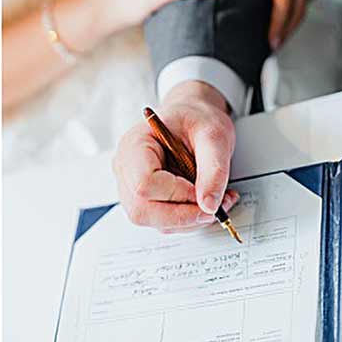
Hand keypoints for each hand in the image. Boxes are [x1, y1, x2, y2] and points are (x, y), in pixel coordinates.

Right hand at [112, 84, 240, 232]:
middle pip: (143, 210)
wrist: (194, 119)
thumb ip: (214, 170)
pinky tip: (203, 204)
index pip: (144, 183)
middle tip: (213, 208)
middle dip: (183, 216)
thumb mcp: (214, 136)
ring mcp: (133, 188)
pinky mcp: (146, 201)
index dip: (177, 195)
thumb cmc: (197, 119)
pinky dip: (188, 219)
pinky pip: (163, 222)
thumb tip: (209, 205)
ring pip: (154, 221)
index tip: (203, 192)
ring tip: (214, 202)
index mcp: (135, 145)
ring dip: (188, 220)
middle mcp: (127, 169)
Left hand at [245, 0, 319, 49]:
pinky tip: (286, 13)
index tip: (269, 42)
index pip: (283, 0)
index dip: (277, 23)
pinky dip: (295, 7)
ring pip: (301, 2)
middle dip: (285, 30)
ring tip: (279, 36)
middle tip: (273, 48)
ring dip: (291, 21)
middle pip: (296, 7)